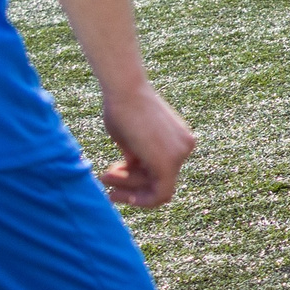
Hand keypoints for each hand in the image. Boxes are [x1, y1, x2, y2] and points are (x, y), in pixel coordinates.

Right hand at [96, 80, 195, 207]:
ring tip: (104, 175)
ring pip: (156, 189)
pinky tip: (113, 192)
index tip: (115, 183)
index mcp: (178, 140)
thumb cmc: (122, 108)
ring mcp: (180, 154)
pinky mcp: (169, 162)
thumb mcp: (132, 140)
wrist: (124, 91)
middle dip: (132, 186)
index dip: (138, 183)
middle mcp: (185, 147)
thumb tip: (132, 182)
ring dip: (126, 187)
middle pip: (161, 183)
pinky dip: (136, 198)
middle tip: (106, 182)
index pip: (163, 173)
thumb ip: (138, 159)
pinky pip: (159, 194)